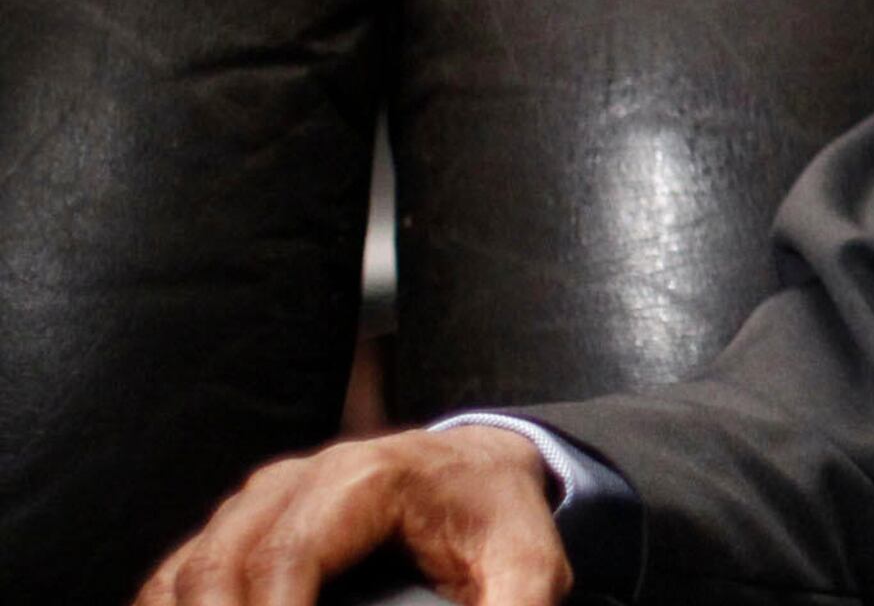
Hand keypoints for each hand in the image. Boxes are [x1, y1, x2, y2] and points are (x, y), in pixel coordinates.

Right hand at [135, 426, 568, 605]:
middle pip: (221, 565)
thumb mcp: (528, 564)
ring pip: (187, 568)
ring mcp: (260, 498)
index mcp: (363, 480)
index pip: (286, 557)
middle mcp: (298, 479)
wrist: (477, 470)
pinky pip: (178, 572)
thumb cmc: (497, 518)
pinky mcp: (240, 522)